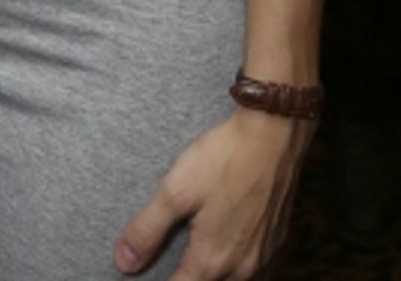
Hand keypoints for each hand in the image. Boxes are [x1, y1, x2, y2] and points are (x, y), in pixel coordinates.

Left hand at [113, 109, 312, 278]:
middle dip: (187, 279)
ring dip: (213, 275)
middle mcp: (242, 268)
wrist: (274, 134)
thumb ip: (147, 230)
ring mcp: (263, 256)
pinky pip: (255, 271)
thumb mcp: (175, 190)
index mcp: (212, 260)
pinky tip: (227, 250)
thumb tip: (123, 262)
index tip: (145, 275)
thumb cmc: (224, 159)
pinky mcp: (277, 240)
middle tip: (170, 263)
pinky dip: (236, 268)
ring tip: (194, 260)